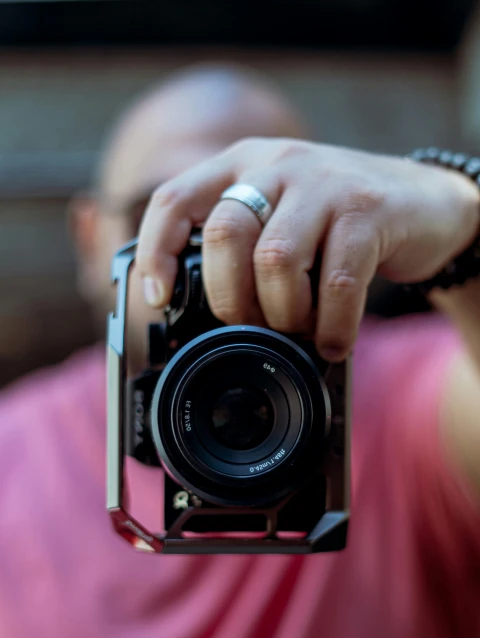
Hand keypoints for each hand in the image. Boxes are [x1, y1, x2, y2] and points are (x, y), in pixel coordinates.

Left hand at [137, 138, 479, 359]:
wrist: (425, 202)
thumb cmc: (338, 222)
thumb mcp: (280, 216)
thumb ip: (242, 244)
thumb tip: (194, 312)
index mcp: (242, 164)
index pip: (174, 200)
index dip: (157, 253)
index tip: (159, 299)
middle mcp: (278, 164)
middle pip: (225, 236)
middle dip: (231, 300)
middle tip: (252, 327)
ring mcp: (324, 183)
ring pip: (275, 260)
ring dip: (282, 314)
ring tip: (298, 331)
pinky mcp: (368, 210)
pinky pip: (336, 283)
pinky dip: (331, 326)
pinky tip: (333, 342)